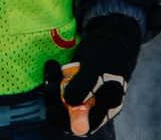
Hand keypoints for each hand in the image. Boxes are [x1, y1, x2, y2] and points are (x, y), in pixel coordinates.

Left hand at [58, 14, 141, 133]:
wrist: (109, 34)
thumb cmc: (107, 51)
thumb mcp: (97, 67)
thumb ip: (85, 85)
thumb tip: (69, 102)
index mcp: (106, 106)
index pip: (84, 126)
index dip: (66, 122)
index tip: (51, 110)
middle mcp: (95, 104)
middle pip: (69, 114)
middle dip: (55, 101)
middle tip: (51, 83)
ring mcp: (84, 94)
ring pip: (62, 101)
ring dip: (52, 87)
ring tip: (53, 68)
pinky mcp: (75, 83)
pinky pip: (59, 87)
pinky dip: (52, 78)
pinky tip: (52, 64)